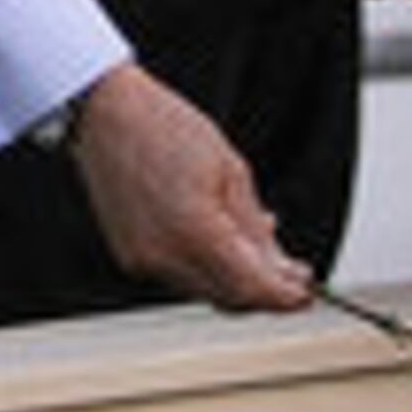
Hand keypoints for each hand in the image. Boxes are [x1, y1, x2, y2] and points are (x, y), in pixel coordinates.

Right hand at [71, 64, 313, 312]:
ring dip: (235, 278)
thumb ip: (255, 229)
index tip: (306, 294)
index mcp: (194, 232)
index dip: (285, 297)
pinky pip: (179, 276)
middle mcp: (163, 256)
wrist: (106, 113)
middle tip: (292, 272)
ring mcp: (141, 259)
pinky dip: (205, 267)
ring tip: (255, 246)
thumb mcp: (231, 171)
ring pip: (205, 289)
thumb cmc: (165, 128)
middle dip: (264, 291)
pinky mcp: (129, 255)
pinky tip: (219, 240)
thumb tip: (280, 267)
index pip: (252, 288)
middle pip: (229, 298)